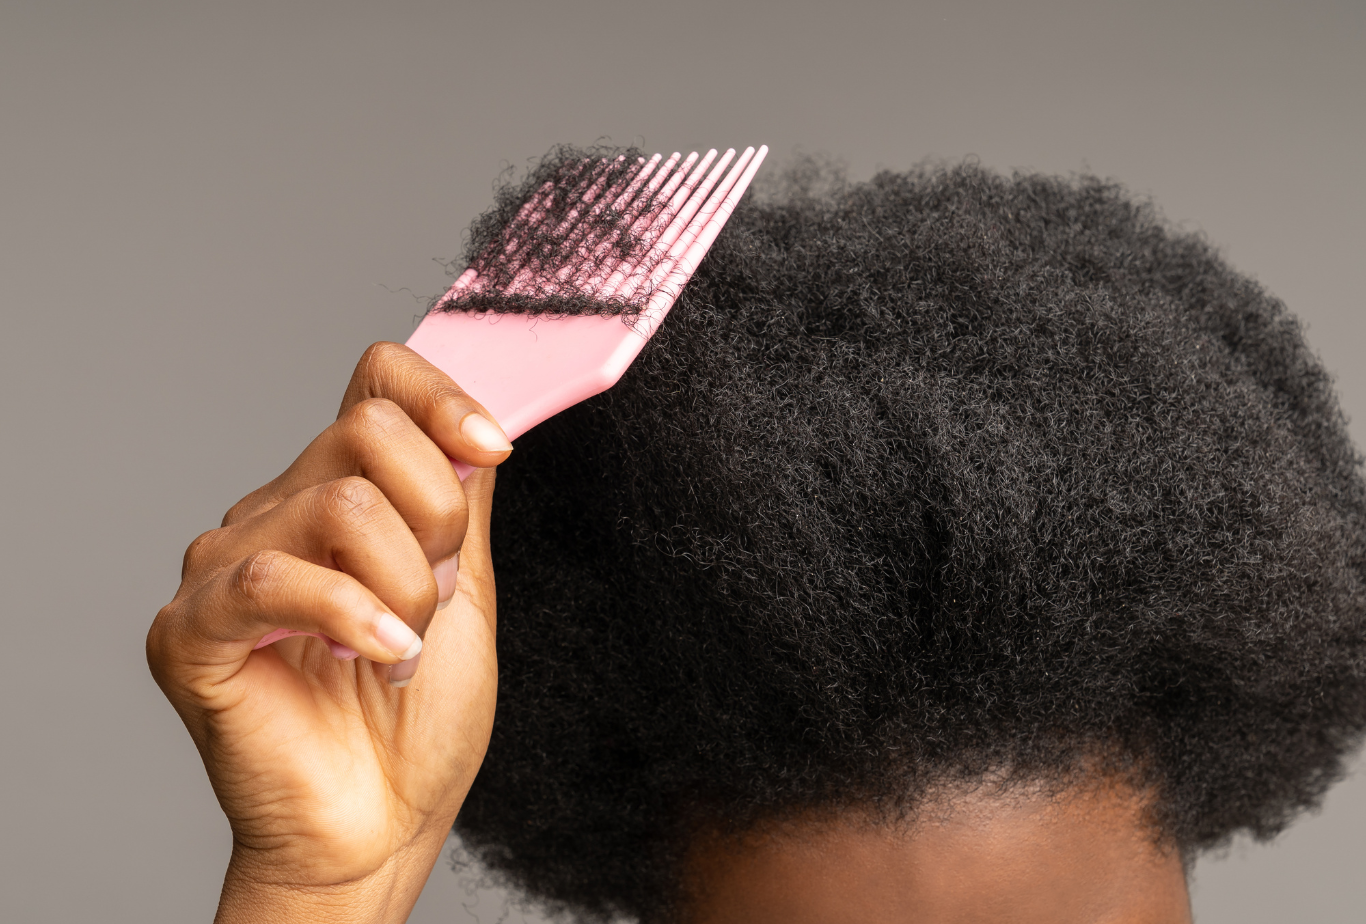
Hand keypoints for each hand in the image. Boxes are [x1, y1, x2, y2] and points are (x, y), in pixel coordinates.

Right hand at [147, 343, 512, 922]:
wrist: (381, 822)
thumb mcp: (466, 590)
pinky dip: (349, 613)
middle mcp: (279, 512)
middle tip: (439, 597)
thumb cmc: (417, 717)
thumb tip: (473, 425)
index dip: (440, 396)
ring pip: (338, 504)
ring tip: (402, 646)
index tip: (493, 449)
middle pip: (369, 432)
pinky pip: (272, 580)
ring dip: (406, 585)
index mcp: (343, 491)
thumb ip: (463, 504)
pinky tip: (376, 654)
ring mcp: (227, 566)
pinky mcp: (191, 630)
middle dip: (440, 519)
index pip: (376, 380)